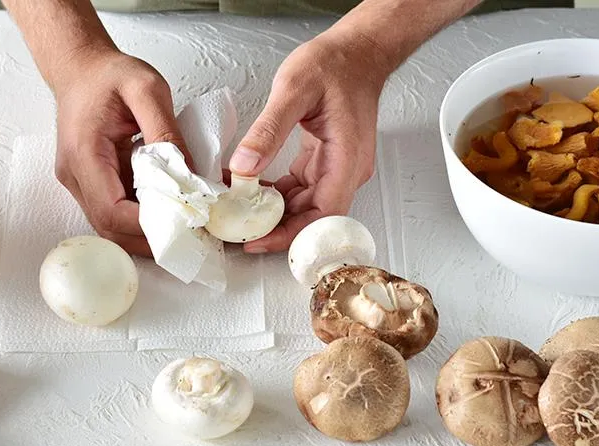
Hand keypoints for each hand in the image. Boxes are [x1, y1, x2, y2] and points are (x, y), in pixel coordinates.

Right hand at [53, 50, 190, 256]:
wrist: (80, 68)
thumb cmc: (108, 75)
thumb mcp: (147, 90)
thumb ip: (167, 131)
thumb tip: (188, 173)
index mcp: (84, 153)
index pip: (111, 209)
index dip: (145, 225)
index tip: (181, 222)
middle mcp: (75, 174)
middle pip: (109, 227)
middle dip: (148, 238)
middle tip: (189, 234)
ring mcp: (79, 181)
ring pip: (110, 225)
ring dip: (145, 231)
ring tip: (182, 225)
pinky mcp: (89, 182)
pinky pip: (113, 210)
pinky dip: (139, 216)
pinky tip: (166, 209)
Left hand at [228, 28, 386, 253]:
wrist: (359, 50)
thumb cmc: (336, 64)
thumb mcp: (294, 90)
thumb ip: (268, 131)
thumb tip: (244, 167)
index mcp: (346, 159)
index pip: (322, 215)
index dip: (290, 235)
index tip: (259, 241)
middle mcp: (346, 170)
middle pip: (314, 218)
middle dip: (277, 229)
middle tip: (239, 232)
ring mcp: (338, 168)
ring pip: (306, 206)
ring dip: (275, 213)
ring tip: (240, 211)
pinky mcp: (327, 162)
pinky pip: (303, 189)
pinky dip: (279, 194)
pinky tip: (254, 188)